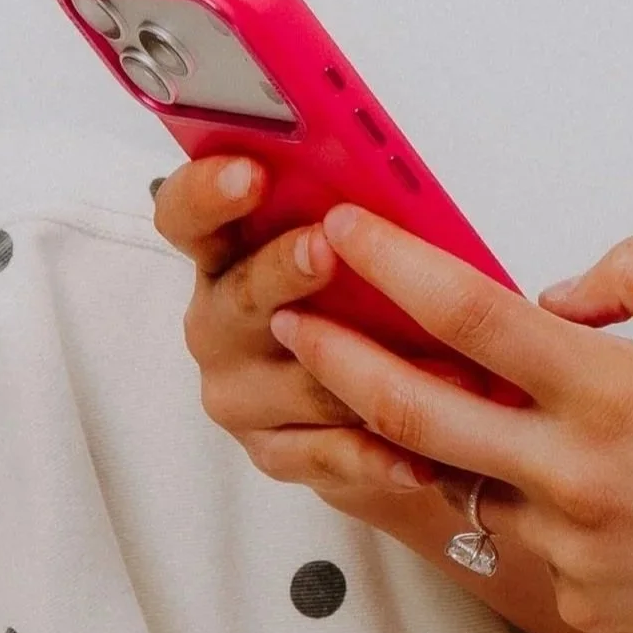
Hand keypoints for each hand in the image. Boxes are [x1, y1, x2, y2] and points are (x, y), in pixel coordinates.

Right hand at [154, 157, 476, 505]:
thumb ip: (355, 220)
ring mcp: (240, 393)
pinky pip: (324, 455)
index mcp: (227, 254)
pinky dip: (377, 457)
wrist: (370, 400)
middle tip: (323, 247)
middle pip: (241, 294)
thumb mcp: (356, 249)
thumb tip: (395, 189)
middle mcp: (218, 323)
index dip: (207, 192)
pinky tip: (420, 460)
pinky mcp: (272, 453)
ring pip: (300, 380)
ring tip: (446, 367)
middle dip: (284, 267)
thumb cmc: (362, 303)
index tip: (248, 172)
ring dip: (374, 373)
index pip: (186, 215)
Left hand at [267, 205, 632, 632]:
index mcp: (615, 391)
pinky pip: (525, 536)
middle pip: (414, 411)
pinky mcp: (580, 600)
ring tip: (406, 395)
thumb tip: (553, 292)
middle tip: (287, 323)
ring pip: (465, 479)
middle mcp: (576, 476)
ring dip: (431, 435)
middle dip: (335, 361)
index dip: (393, 264)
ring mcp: (571, 548)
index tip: (344, 230)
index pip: (469, 314)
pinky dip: (533, 499)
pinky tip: (589, 489)